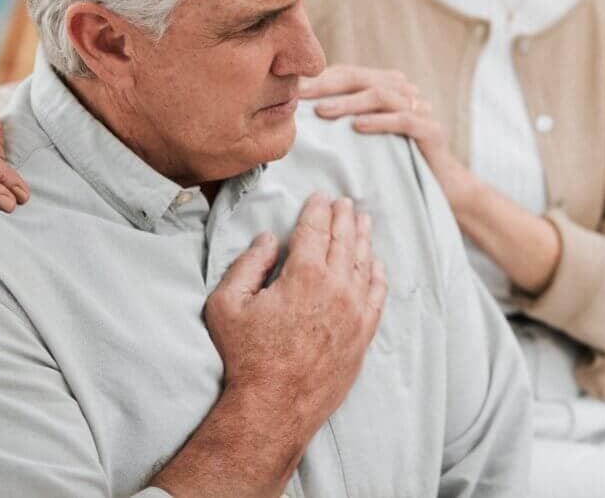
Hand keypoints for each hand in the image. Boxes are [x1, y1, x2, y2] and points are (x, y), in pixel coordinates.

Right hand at [204, 194, 386, 438]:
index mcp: (304, 274)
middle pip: (345, 240)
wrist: (274, 407)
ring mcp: (354, 313)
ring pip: (364, 264)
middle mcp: (337, 288)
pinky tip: (376, 264)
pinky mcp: (363, 336)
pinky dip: (378, 275)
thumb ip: (247, 265)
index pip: (315, 230)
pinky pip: (377, 296)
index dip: (317, 209)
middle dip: (344, 217)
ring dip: (363, 238)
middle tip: (345, 202)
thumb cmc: (246, 356)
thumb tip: (267, 240)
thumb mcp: (227, 304)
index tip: (320, 197)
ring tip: (363, 220)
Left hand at [299, 65, 474, 212]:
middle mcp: (406, 92)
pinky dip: (379, 121)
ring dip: (348, 102)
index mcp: (389, 87)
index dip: (321, 78)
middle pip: (362, 78)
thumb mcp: (369, 138)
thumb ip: (347, 120)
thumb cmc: (398, 161)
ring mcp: (422, 108)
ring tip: (322, 112)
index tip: (292, 88)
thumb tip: (303, 115)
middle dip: (328, 85)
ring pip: (380, 95)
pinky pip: (404, 120)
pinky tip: (357, 127)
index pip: (350, 74)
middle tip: (300, 95)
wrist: (444, 185)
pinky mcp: (432, 130)